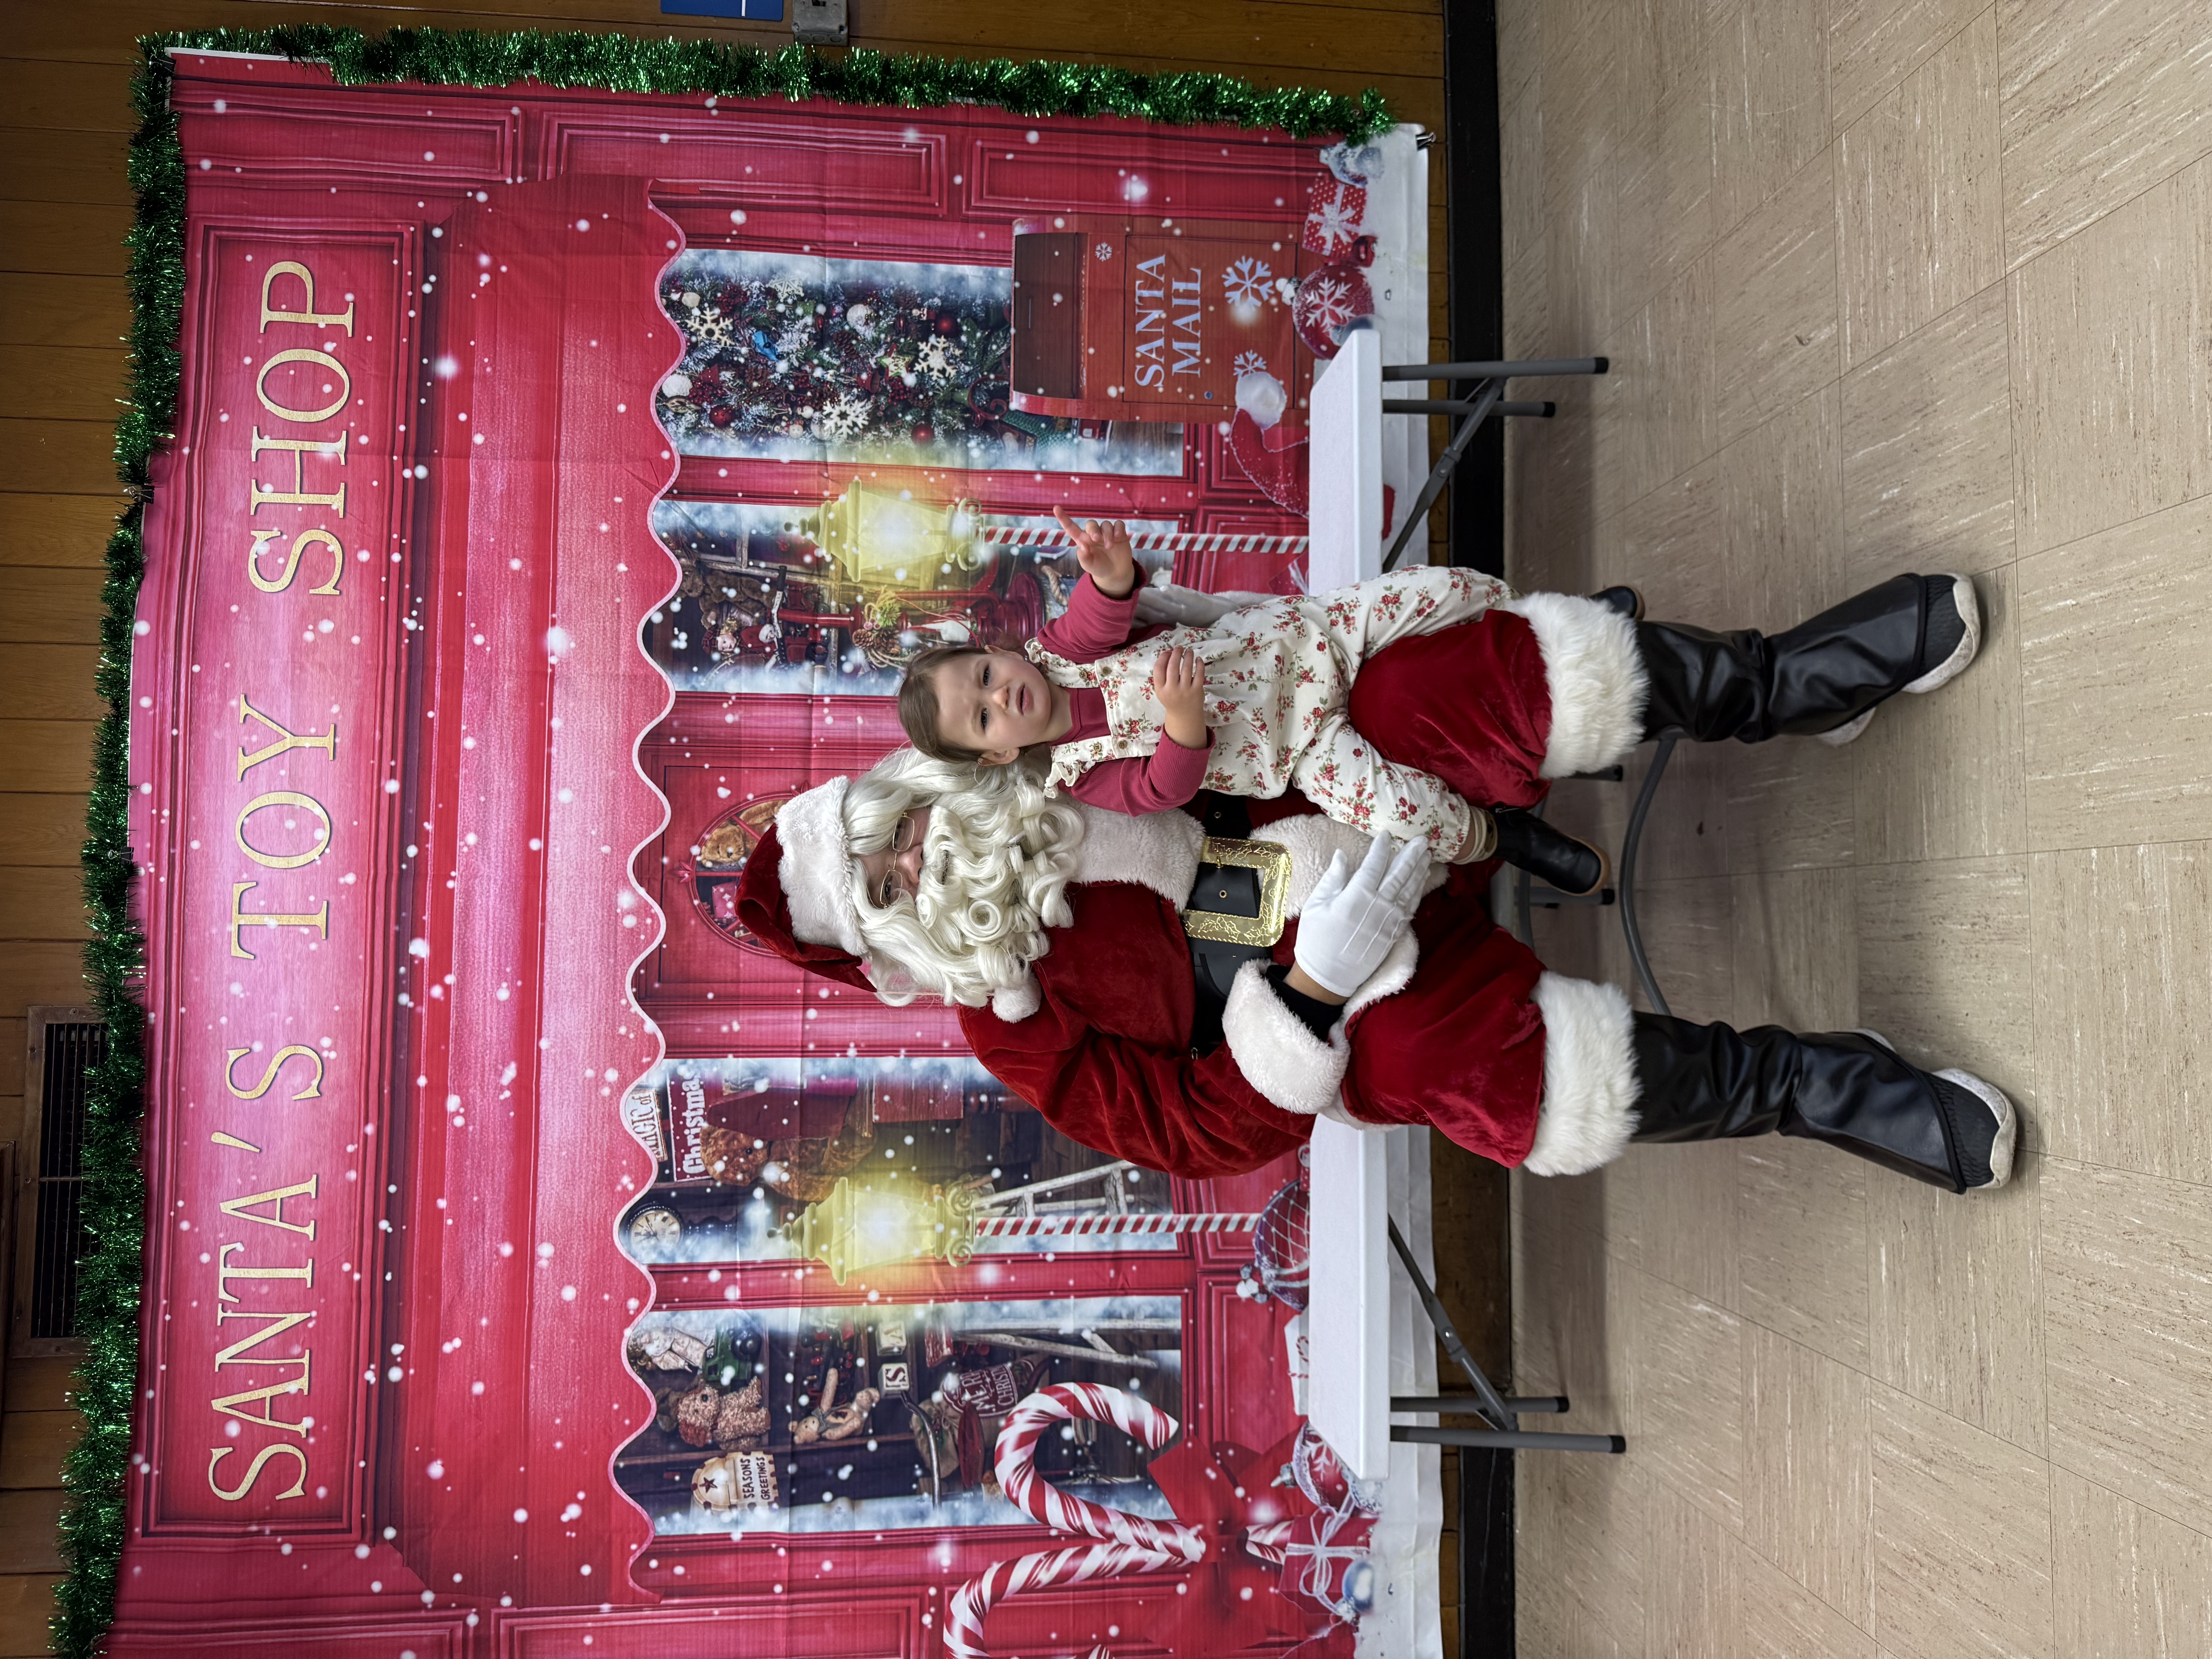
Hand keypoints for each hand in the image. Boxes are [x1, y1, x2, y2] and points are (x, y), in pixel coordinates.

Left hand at [1053, 505, 1137, 598]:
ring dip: (1107, 534)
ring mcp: (1106, 532)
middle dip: (1094, 530)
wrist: (1115, 572)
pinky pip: (1119, 524)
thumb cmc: (1098, 567)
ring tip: (1110, 546)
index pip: (1071, 527)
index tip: (1055, 508)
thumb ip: (1083, 556)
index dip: (1063, 518)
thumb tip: (1083, 544)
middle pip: (1091, 524)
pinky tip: (1118, 537)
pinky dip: (1118, 529)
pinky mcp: (1119, 533)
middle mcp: (1094, 534)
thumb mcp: (1088, 565)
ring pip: (1106, 524)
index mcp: (1083, 540)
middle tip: (1097, 539)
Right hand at [1150, 645, 1207, 748]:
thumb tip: (1168, 653)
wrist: (1184, 716)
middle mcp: (1172, 689)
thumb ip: (1162, 675)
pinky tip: (1198, 659)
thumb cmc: (1172, 699)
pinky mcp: (1197, 690)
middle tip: (1179, 647)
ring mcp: (1185, 690)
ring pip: (1186, 668)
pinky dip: (1199, 664)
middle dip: (1176, 653)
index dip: (1163, 657)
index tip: (1168, 651)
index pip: (1159, 668)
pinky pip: (1199, 674)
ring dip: (1188, 656)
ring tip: (1189, 651)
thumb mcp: (1162, 690)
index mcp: (1160, 689)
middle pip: (1172, 666)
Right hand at [1290, 833, 1430, 998]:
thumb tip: (1341, 856)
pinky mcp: (1394, 934)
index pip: (1374, 865)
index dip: (1381, 848)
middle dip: (1411, 855)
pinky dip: (1418, 892)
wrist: (1327, 977)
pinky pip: (1410, 908)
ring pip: (1409, 890)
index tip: (1387, 834)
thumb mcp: (1315, 906)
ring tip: (1427, 855)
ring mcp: (1389, 921)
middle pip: (1399, 874)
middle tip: (1422, 839)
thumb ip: (1332, 879)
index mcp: (1356, 897)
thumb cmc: (1316, 940)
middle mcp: (1378, 906)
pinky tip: (1421, 882)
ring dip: (1419, 871)